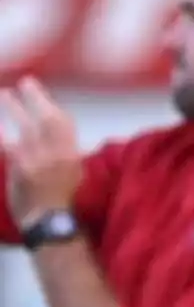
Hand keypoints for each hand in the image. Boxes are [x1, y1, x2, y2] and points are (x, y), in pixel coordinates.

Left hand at [0, 77, 83, 226]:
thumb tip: (52, 132)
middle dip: (36, 98)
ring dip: (16, 109)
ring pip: (27, 128)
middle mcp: (58, 154)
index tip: (39, 93)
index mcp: (73, 155)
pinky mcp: (21, 170)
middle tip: (25, 82)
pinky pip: (9, 146)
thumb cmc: (64, 200)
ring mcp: (38, 162)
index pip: (63, 122)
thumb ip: (63, 151)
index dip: (51, 104)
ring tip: (6, 94)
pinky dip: (2, 135)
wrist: (52, 224)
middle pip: (47, 119)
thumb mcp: (74, 173)